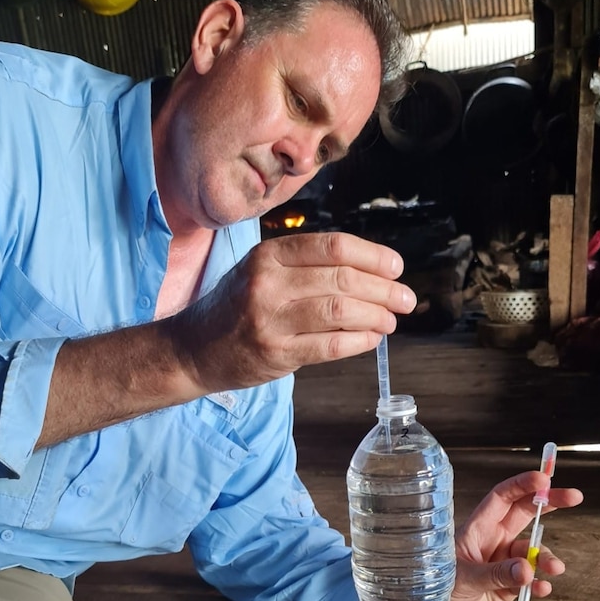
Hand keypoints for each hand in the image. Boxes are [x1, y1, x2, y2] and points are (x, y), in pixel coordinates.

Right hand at [167, 231, 415, 393]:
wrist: (193, 348)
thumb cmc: (235, 308)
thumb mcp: (261, 271)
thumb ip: (305, 266)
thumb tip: (368, 272)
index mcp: (269, 255)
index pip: (333, 247)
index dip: (373, 256)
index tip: (396, 267)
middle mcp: (268, 283)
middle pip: (343, 279)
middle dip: (384, 289)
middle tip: (406, 299)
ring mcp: (271, 320)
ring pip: (340, 311)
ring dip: (376, 315)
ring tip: (391, 320)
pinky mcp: (276, 354)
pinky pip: (329, 346)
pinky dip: (358, 342)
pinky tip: (372, 339)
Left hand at [452, 471, 583, 600]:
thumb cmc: (439, 591)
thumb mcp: (466, 578)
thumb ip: (498, 574)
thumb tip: (527, 569)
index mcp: (477, 529)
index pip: (502, 498)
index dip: (522, 486)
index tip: (544, 479)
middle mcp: (493, 541)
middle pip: (526, 514)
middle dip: (550, 504)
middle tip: (574, 497)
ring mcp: (504, 562)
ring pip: (534, 552)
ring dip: (547, 558)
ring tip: (553, 569)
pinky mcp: (511, 584)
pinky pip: (532, 579)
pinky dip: (540, 583)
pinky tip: (540, 589)